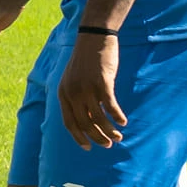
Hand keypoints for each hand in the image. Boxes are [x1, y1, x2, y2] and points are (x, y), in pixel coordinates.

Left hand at [58, 33, 125, 148]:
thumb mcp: (75, 80)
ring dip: (110, 131)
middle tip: (109, 144)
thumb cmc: (86, 61)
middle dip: (97, 137)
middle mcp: (72, 93)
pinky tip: (123, 122)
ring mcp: (86, 88)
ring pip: (98, 119)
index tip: (88, 147)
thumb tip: (89, 121)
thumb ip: (78, 99)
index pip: (69, 122)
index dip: (78, 137)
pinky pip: (110, 106)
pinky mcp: (102, 83)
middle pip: (85, 124)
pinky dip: (117, 116)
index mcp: (63, 94)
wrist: (93, 38)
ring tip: (119, 137)